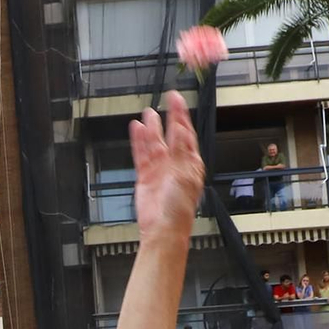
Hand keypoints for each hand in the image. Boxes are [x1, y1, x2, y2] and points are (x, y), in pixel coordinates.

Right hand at [130, 91, 204, 239]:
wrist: (162, 228)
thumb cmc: (179, 208)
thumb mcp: (185, 174)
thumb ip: (181, 150)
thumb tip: (181, 129)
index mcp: (192, 164)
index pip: (186, 133)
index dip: (182, 115)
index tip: (177, 99)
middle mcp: (176, 165)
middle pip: (171, 135)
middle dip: (169, 117)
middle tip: (165, 100)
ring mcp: (160, 170)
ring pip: (155, 143)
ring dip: (151, 128)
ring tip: (147, 112)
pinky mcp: (146, 176)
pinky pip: (141, 154)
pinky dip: (138, 142)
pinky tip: (136, 130)